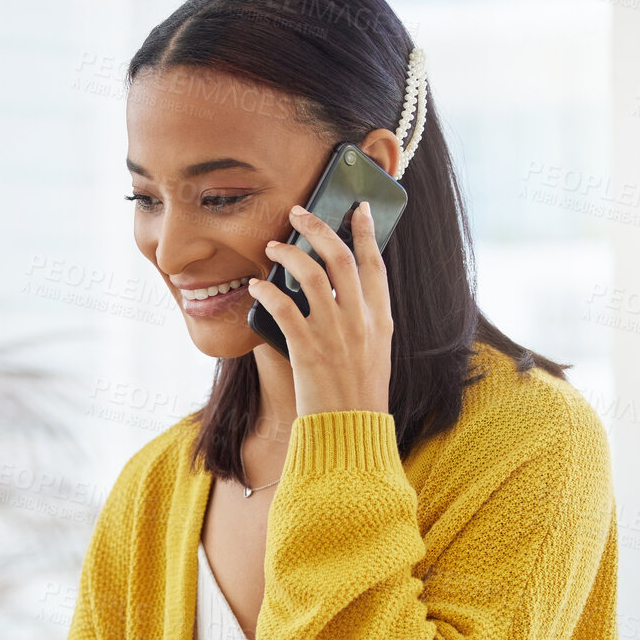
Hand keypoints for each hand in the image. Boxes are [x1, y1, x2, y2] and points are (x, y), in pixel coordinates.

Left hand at [247, 200, 393, 416]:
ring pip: (311, 274)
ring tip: (272, 246)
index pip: (375, 264)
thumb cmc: (359, 394)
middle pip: (340, 258)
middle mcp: (361, 321)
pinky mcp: (307, 349)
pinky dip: (267, 291)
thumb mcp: (375, 352)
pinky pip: (284, 307)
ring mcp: (335, 333)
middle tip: (299, 212)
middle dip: (318, 228)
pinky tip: (258, 285)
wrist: (351, 431)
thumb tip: (339, 291)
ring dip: (288, 253)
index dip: (366, 232)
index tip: (359, 209)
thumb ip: (363, 320)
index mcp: (381, 320)